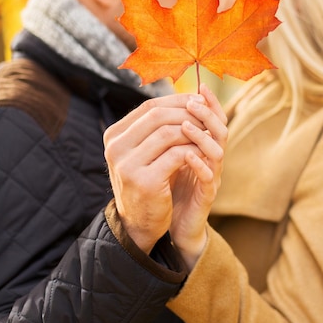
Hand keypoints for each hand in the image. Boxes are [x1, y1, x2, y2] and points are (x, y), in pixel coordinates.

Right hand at [103, 87, 226, 257]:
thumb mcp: (143, 153)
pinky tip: (204, 154)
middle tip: (207, 117)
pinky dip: (194, 151)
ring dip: (193, 132)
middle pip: (158, 116)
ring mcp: (127, 164)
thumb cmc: (146, 184)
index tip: (199, 101)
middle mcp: (115, 148)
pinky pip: (177, 155)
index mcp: (114, 136)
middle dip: (187, 113)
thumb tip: (187, 98)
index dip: (176, 101)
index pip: (148, 107)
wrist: (138, 225)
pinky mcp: (145, 181)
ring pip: (169, 133)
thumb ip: (155, 128)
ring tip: (208, 135)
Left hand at [170, 84, 227, 268]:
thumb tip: (156, 108)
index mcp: (204, 148)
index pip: (213, 119)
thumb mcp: (168, 157)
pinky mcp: (207, 196)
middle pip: (220, 130)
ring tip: (185, 124)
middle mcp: (212, 160)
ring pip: (217, 151)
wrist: (173, 225)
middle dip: (207, 114)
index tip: (199, 86)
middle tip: (192, 102)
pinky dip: (199, 164)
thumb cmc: (171, 188)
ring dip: (202, 135)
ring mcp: (211, 177)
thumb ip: (169, 137)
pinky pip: (209, 177)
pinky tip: (186, 155)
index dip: (210, 103)